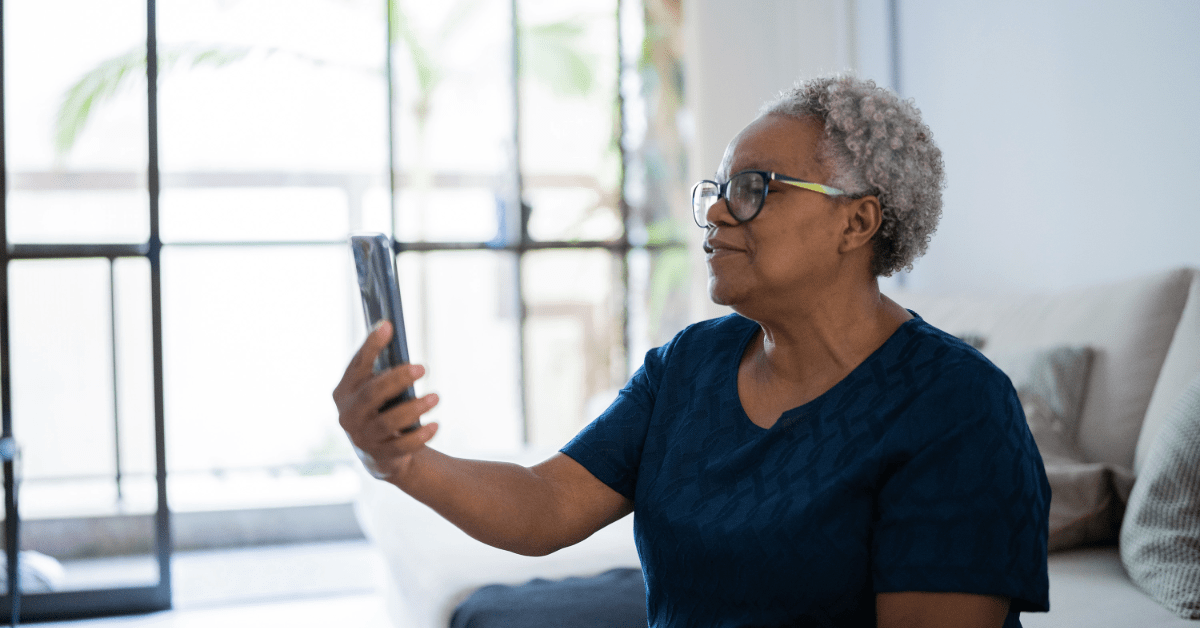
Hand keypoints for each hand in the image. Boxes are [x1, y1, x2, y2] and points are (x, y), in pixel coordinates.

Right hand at [333, 321, 439, 481]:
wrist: (380, 455)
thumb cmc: (380, 410)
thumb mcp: (375, 388)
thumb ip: (381, 365)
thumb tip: (391, 328)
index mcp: (344, 391)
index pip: (357, 365)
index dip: (371, 345)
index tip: (388, 326)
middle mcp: (348, 414)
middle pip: (371, 394)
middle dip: (397, 379)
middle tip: (422, 367)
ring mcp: (362, 437)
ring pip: (388, 422)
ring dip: (414, 408)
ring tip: (436, 397)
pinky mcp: (380, 456)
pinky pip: (401, 446)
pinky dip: (420, 435)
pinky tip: (436, 425)